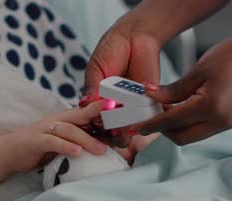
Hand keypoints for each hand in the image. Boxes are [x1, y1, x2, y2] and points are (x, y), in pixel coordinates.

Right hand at [6, 101, 108, 172]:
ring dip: (86, 139)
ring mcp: (45, 130)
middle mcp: (56, 121)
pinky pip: (52, 142)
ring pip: (68, 130)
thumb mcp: (61, 142)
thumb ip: (78, 141)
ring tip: (101, 150)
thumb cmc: (38, 148)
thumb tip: (104, 146)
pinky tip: (77, 152)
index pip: (85, 113)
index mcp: (64, 120)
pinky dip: (65, 146)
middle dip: (98, 117)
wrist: (8, 152)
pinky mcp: (35, 141)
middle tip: (118, 125)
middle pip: (80, 116)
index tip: (121, 112)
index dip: (102, 112)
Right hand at [80, 7, 163, 148]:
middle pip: (109, 130)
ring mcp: (131, 107)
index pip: (92, 121)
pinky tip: (133, 121)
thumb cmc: (111, 50)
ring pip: (126, 129)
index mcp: (98, 102)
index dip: (90, 127)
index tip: (89, 127)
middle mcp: (114, 108)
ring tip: (120, 128)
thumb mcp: (96, 69)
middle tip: (106, 129)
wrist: (136, 36)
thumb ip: (91, 89)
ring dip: (122, 132)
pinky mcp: (148, 102)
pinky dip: (140, 122)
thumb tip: (83, 106)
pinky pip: (145, 118)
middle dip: (107, 133)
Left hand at [130, 32, 231, 145]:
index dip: (151, 125)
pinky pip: (201, 130)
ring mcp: (226, 124)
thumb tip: (150, 97)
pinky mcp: (229, 121)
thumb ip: (173, 90)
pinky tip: (180, 109)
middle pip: (181, 137)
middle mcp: (220, 121)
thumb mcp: (197, 70)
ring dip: (175, 128)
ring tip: (165, 109)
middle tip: (150, 114)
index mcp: (211, 107)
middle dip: (162, 130)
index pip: (172, 122)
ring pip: (191, 136)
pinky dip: (187, 124)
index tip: (136, 126)